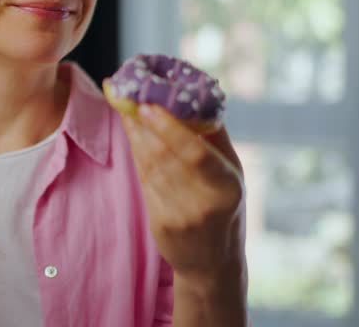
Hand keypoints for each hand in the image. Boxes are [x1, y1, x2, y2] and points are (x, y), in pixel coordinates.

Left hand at [120, 104, 245, 283]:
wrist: (212, 262)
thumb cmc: (224, 205)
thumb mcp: (232, 173)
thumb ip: (215, 137)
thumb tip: (194, 95)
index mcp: (227, 186)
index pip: (196, 153)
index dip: (169, 128)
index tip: (146, 106)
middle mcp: (204, 203)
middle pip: (164, 156)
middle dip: (142, 124)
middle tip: (127, 96)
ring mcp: (180, 216)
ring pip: (148, 166)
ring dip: (135, 135)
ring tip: (126, 108)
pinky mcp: (160, 224)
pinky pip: (144, 181)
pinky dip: (137, 155)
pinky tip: (134, 136)